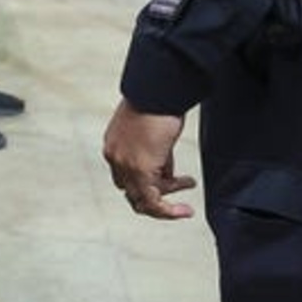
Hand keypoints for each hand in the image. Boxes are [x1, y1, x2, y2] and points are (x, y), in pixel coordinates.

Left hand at [102, 100, 196, 219]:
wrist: (157, 91)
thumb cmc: (158, 102)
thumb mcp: (152, 131)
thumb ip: (154, 153)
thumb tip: (166, 171)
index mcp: (114, 145)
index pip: (126, 175)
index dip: (149, 179)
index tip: (170, 175)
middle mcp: (114, 157)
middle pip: (132, 190)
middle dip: (158, 190)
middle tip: (180, 183)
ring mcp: (124, 165)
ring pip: (141, 201)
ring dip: (166, 203)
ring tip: (187, 194)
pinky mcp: (139, 170)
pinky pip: (152, 203)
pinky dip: (168, 211)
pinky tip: (185, 210)